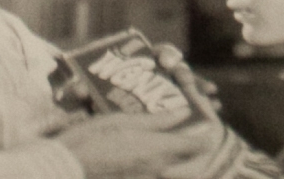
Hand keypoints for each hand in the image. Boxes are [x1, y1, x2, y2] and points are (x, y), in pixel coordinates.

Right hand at [62, 111, 235, 177]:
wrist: (71, 168)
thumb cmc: (94, 140)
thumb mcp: (124, 121)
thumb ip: (156, 120)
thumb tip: (183, 112)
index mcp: (156, 150)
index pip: (195, 145)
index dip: (207, 134)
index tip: (212, 123)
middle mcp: (157, 169)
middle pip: (191, 167)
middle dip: (198, 153)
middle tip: (197, 137)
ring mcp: (146, 178)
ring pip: (175, 172)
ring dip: (182, 161)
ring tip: (177, 143)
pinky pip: (158, 175)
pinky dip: (165, 167)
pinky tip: (155, 155)